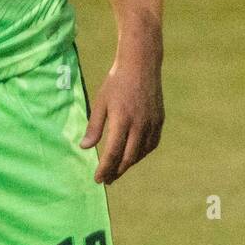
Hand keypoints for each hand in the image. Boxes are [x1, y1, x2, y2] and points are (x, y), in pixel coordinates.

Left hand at [80, 50, 163, 183]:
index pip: (113, 153)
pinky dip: (142, 153)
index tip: (98, 179)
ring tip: (118, 169)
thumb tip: (84, 147)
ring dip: (129, 164)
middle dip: (116, 171)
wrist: (141, 64)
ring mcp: (151, 123)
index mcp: (122, 120)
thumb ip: (94, 127)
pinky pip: (152, 144)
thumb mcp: (100, 102)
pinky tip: (134, 155)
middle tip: (107, 179)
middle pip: (128, 157)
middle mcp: (139, 124)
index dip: (105, 169)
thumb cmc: (116, 82)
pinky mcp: (159, 120)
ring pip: (141, 153)